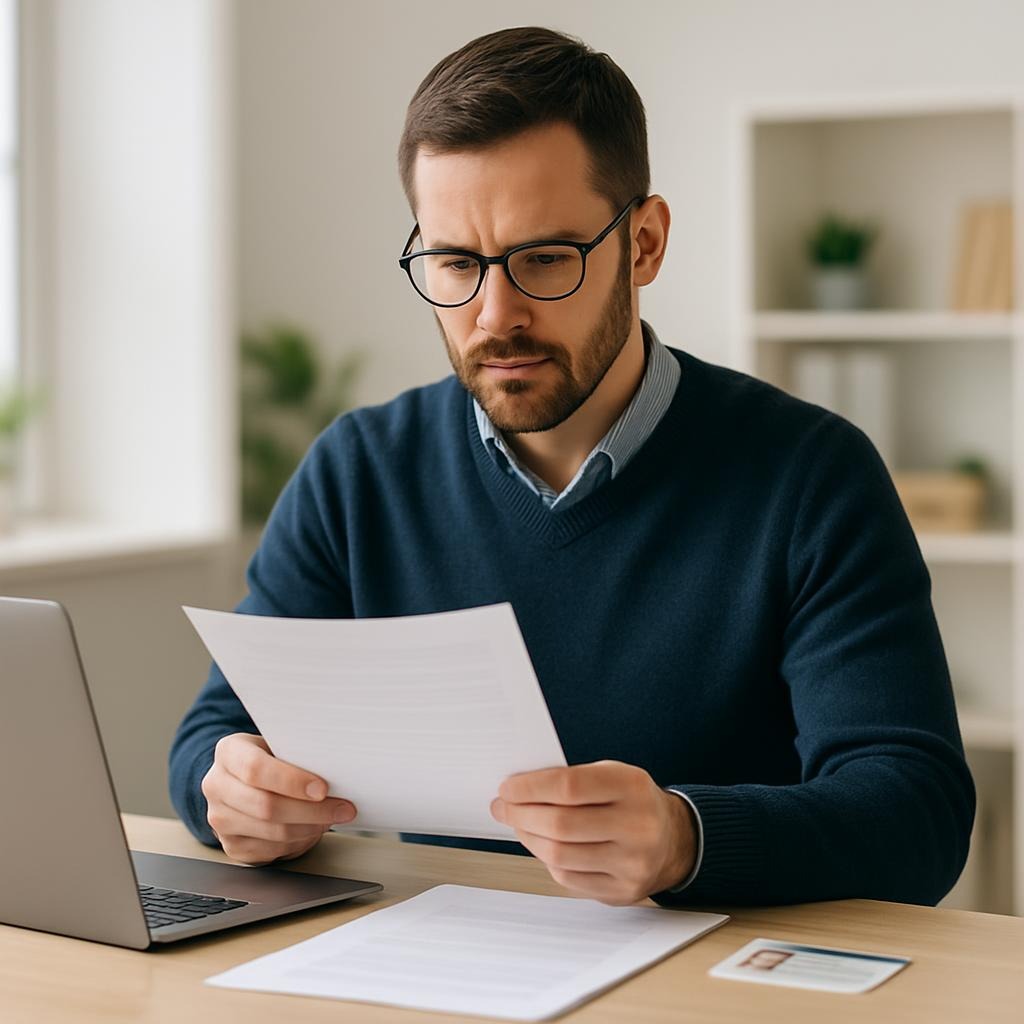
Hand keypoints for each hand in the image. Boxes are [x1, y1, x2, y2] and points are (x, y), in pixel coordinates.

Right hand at [200, 733, 356, 864]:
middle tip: (343, 807)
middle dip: (311, 810)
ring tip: (332, 817)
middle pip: (266, 805)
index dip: (291, 781)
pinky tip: (313, 828)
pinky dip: (298, 841)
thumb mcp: (278, 744)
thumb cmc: (269, 759)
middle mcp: (217, 785)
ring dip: (310, 827)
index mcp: (229, 752)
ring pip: (272, 831)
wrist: (242, 781)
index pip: (255, 769)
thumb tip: (335, 766)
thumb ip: (296, 752)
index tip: (322, 788)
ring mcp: (220, 819)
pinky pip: (271, 850)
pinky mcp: (231, 845)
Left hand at [490, 760, 696, 905]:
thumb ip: (570, 779)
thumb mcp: (611, 775)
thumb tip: (516, 791)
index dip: (530, 787)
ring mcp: (632, 863)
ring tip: (518, 825)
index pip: (569, 786)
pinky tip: (542, 845)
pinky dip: (547, 860)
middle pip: (560, 824)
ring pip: (559, 855)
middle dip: (521, 815)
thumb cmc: (631, 801)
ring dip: (528, 838)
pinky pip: (568, 878)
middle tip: (502, 807)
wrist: (673, 839)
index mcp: (632, 786)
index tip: (507, 787)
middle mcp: (637, 826)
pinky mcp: (622, 892)